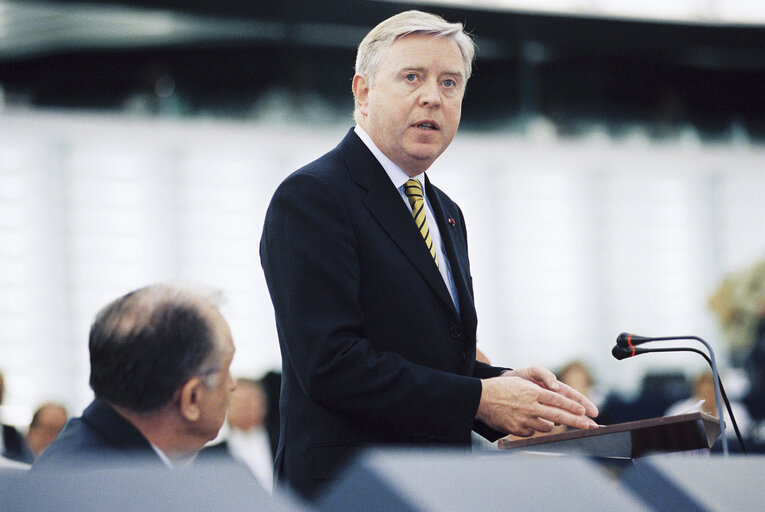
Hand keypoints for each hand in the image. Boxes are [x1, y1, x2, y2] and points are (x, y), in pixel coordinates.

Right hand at [476, 368, 597, 436]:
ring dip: (549, 424)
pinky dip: (532, 429)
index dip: (572, 406)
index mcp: (533, 392)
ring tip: (539, 417)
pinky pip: (532, 433)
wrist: (480, 398)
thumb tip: (555, 399)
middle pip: (557, 415)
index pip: (558, 400)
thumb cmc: (502, 389)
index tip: (585, 411)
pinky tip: (524, 421)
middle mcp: (530, 406)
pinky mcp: (517, 429)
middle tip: (588, 426)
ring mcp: (524, 419)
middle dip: (575, 421)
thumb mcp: (522, 384)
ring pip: (546, 426)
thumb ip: (539, 393)